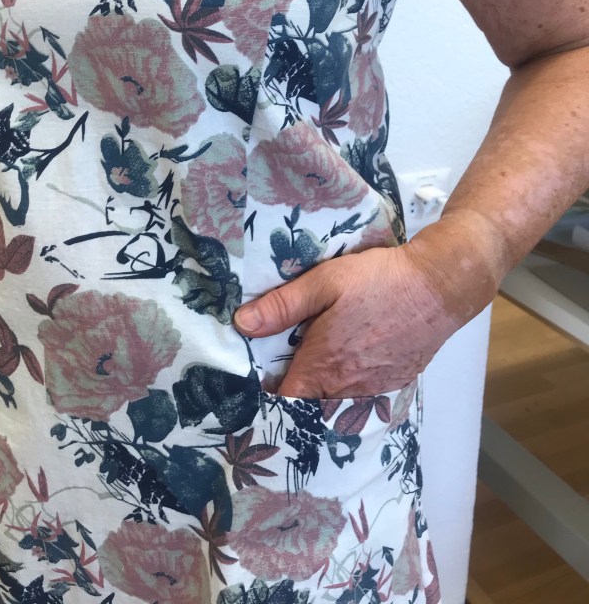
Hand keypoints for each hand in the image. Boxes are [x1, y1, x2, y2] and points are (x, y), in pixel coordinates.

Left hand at [233, 217, 499, 397]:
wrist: (440, 287)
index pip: (284, 400)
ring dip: (323, 383)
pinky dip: (351, 379)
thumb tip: (242, 324)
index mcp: (323, 365)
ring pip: (337, 396)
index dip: (267, 394)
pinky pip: (363, 390)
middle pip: (309, 399)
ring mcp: (374, 388)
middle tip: (283, 360)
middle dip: (295, 386)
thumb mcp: (325, 282)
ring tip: (317, 355)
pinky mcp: (396, 381)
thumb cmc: (379, 281)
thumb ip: (282, 306)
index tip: (255, 379)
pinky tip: (353, 353)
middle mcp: (346, 386)